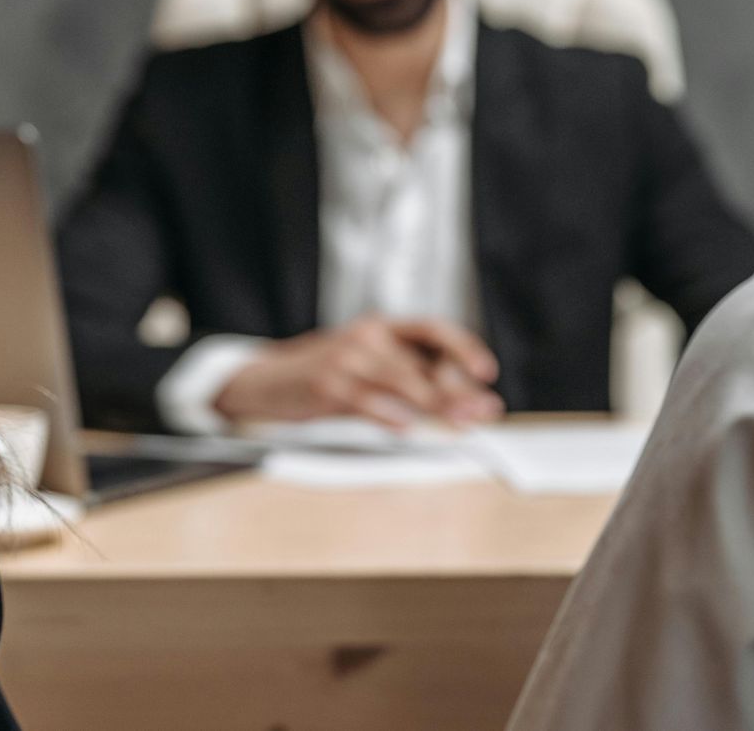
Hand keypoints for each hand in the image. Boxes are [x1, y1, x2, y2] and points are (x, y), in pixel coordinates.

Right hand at [213, 317, 503, 428]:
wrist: (265, 380)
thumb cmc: (324, 375)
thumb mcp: (367, 365)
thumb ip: (408, 378)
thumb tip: (462, 399)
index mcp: (381, 328)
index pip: (432, 329)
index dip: (463, 347)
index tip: (487, 372)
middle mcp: (366, 336)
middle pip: (421, 362)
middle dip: (458, 389)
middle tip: (484, 410)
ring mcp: (344, 359)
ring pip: (400, 380)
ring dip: (434, 403)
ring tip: (458, 421)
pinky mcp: (325, 385)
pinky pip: (363, 400)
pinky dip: (386, 414)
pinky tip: (406, 426)